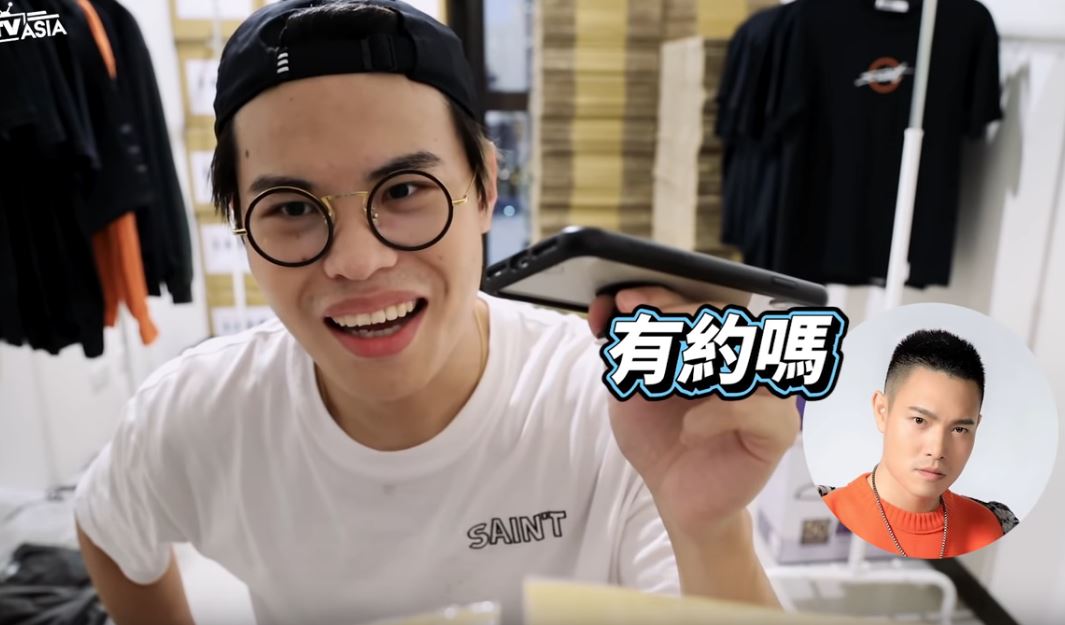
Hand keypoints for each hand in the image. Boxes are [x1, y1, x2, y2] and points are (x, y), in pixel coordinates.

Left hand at [588, 286, 799, 538]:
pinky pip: (753, 408)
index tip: (621, 302)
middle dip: (674, 319)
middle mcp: (744, 359)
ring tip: (660, 378)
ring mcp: (765, 392)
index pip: (695, 302)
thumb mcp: (627, 388)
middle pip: (723, 318)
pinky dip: (716, 413)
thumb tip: (606, 309)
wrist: (676, 497)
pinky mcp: (776, 429)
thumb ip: (620, 348)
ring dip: (697, 360)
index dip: (659, 296)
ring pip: (745, 353)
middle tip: (639, 332)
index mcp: (713, 343)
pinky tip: (689, 429)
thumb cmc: (659, 437)